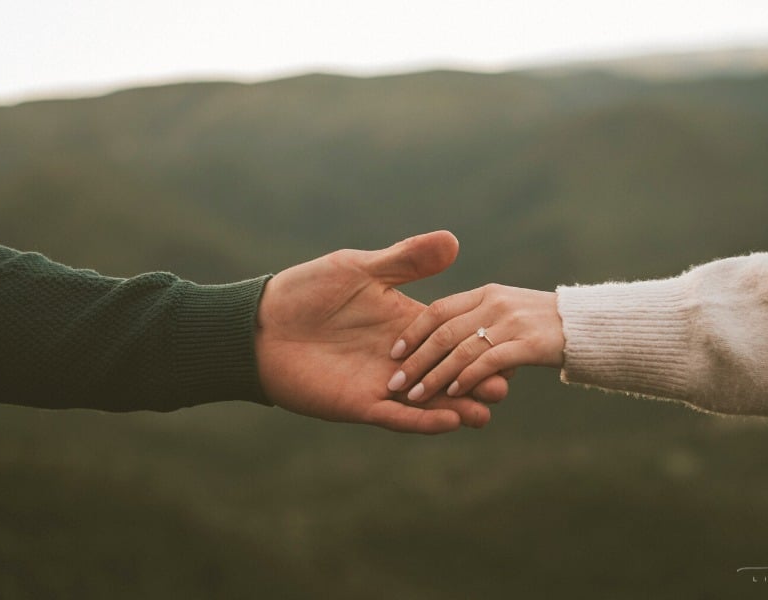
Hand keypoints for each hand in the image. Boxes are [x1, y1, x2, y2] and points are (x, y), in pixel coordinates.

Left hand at [254, 232, 507, 433]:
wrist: (261, 324)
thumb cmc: (307, 292)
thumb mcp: (360, 270)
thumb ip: (407, 261)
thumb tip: (454, 240)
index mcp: (403, 324)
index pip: (449, 337)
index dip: (476, 343)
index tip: (506, 347)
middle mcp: (398, 358)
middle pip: (445, 374)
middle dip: (475, 382)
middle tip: (505, 386)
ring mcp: (380, 384)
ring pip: (428, 402)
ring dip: (457, 407)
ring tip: (486, 412)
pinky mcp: (359, 404)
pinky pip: (397, 417)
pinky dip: (423, 421)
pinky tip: (449, 421)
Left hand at [387, 284, 564, 402]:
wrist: (593, 324)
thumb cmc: (546, 322)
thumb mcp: (509, 308)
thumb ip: (479, 319)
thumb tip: (445, 342)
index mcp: (486, 294)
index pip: (439, 311)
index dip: (414, 332)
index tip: (394, 353)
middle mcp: (495, 304)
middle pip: (444, 332)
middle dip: (416, 360)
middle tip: (395, 382)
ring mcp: (512, 323)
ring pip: (461, 350)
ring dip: (435, 376)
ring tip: (414, 396)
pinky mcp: (530, 344)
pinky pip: (489, 361)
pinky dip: (467, 378)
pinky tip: (453, 394)